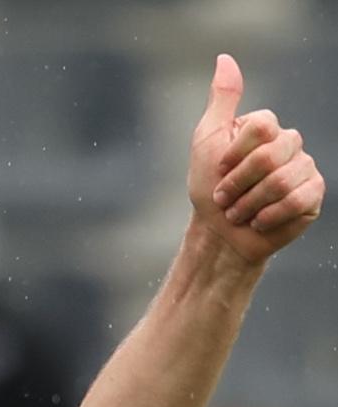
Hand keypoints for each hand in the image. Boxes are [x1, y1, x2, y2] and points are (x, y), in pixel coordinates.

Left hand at [188, 53, 323, 265]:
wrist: (218, 236)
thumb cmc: (209, 190)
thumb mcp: (207, 141)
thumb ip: (221, 101)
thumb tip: (225, 58)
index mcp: (268, 128)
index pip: (262, 126)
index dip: (233, 156)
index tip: (218, 172)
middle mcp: (290, 144)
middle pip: (270, 154)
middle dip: (238, 184)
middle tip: (225, 200)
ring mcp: (304, 168)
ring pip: (282, 180)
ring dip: (249, 204)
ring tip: (239, 214)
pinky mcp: (312, 196)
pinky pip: (298, 199)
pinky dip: (270, 216)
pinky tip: (259, 222)